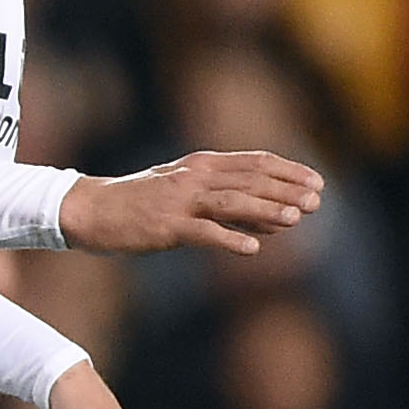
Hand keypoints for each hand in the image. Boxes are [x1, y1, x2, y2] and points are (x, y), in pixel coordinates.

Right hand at [59, 150, 323, 254]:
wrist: (90, 209)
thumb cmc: (140, 202)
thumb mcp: (184, 192)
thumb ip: (228, 203)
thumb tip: (274, 220)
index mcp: (199, 164)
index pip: (253, 161)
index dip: (288, 170)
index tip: (317, 182)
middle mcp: (193, 177)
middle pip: (248, 179)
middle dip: (285, 189)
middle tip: (316, 202)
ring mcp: (179, 201)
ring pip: (231, 201)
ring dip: (265, 210)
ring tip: (295, 218)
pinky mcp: (165, 226)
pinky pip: (202, 232)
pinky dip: (228, 238)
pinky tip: (251, 248)